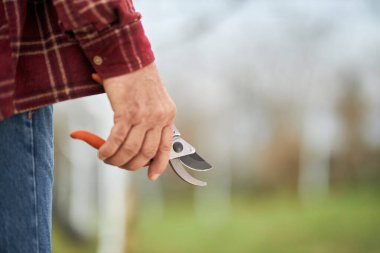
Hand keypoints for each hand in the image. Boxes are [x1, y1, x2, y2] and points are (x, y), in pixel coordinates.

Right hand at [98, 63, 175, 180]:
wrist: (128, 56)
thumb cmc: (137, 78)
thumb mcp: (153, 99)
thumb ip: (151, 119)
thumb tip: (139, 142)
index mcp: (168, 115)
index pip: (166, 147)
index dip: (159, 164)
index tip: (151, 177)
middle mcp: (159, 117)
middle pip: (146, 153)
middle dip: (130, 164)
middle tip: (117, 163)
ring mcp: (144, 116)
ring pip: (130, 150)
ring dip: (116, 159)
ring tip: (106, 158)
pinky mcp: (127, 112)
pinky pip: (116, 140)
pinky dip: (107, 150)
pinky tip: (101, 152)